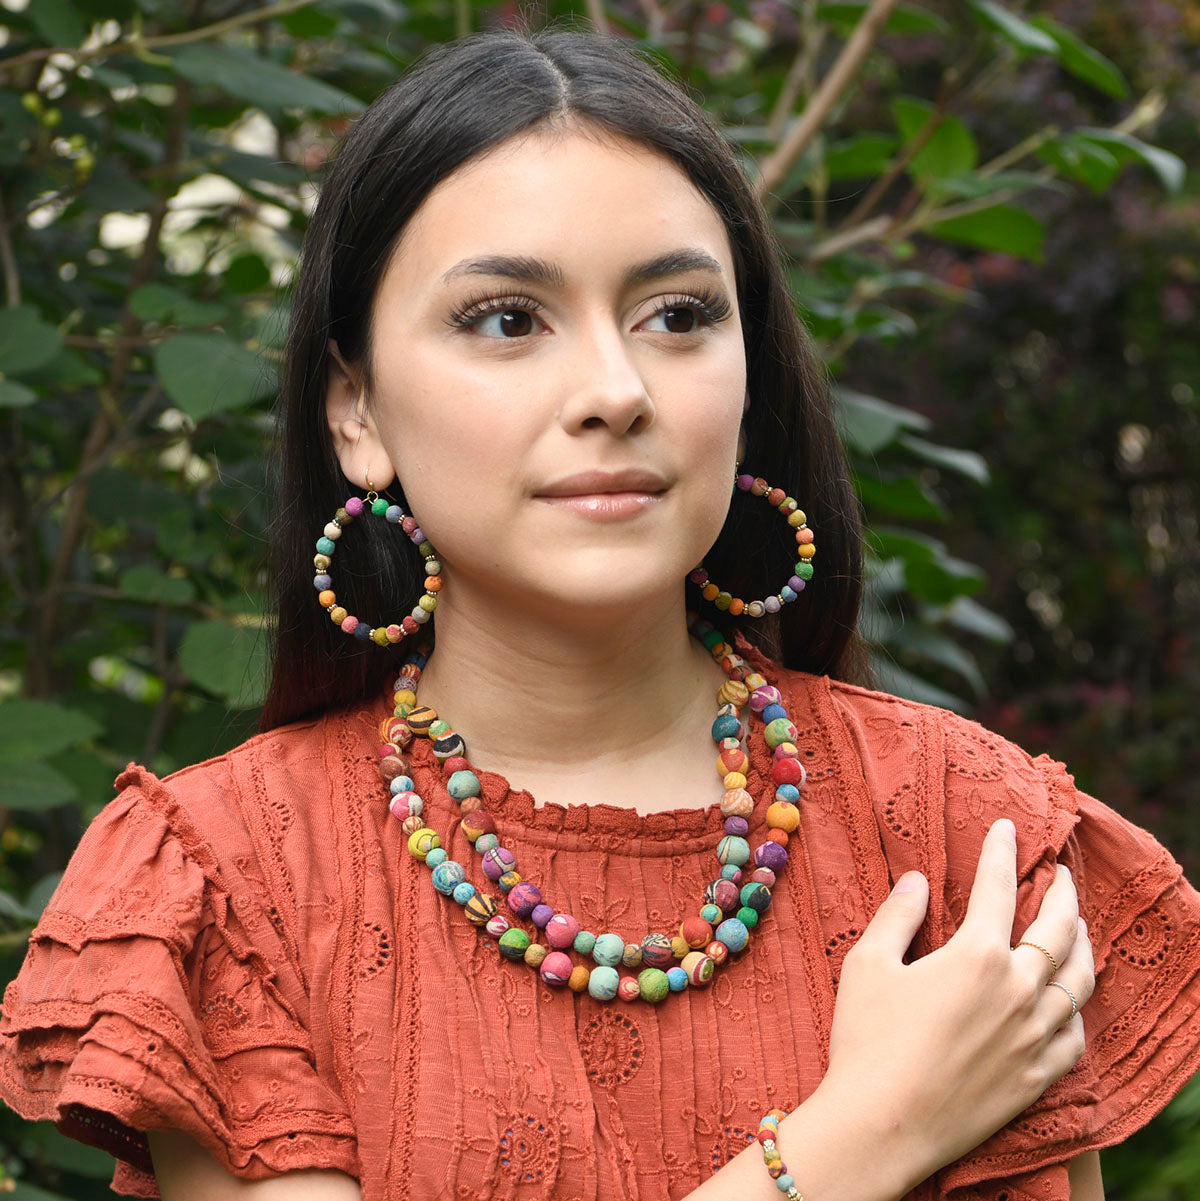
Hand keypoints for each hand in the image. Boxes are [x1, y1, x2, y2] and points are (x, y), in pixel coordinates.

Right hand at [818, 818, 1093, 1187]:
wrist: (882, 1124)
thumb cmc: (866, 1038)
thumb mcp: (868, 963)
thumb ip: (898, 915)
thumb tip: (919, 880)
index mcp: (976, 954)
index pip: (997, 886)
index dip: (1002, 851)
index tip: (1007, 828)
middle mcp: (1017, 989)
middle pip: (1058, 929)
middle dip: (1062, 892)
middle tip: (1060, 872)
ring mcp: (1033, 1036)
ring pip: (1079, 981)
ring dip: (1082, 944)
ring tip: (1078, 927)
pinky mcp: (1037, 1076)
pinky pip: (1075, 1036)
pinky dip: (1077, 1011)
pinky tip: (1069, 1002)